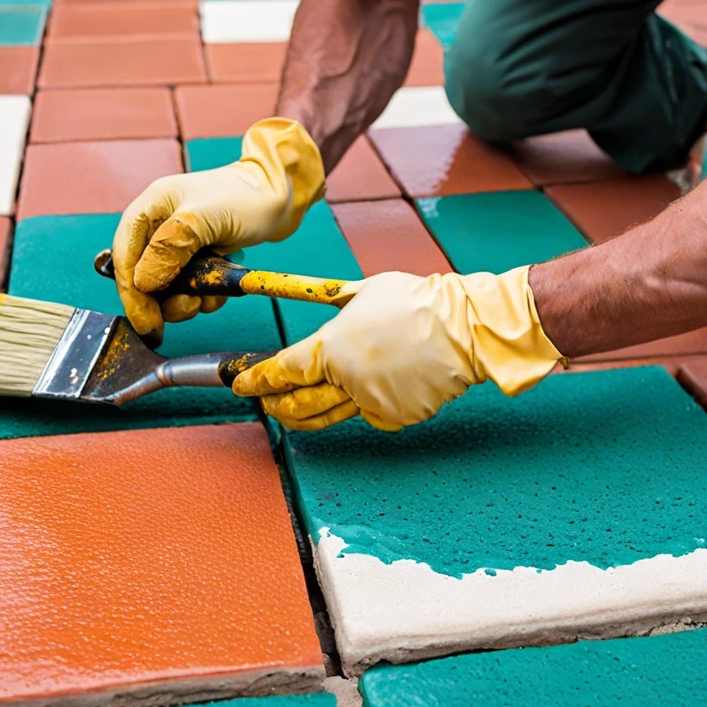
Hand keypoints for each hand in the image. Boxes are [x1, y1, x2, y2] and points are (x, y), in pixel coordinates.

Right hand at [112, 118, 323, 342]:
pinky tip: (220, 290)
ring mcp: (177, 246)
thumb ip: (171, 247)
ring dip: (186, 301)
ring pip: (166, 289)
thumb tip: (142, 283)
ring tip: (207, 297)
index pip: (124, 259)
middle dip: (164, 301)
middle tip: (189, 308)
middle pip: (142, 279)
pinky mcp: (196, 258)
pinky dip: (203, 296)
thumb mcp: (205, 217)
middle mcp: (157, 229)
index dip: (132, 295)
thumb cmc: (244, 196)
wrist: (279, 194)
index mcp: (148, 211)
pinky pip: (189, 289)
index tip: (148, 324)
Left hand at [232, 267, 565, 430]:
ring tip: (291, 411)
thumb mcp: (362, 291)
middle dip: (274, 405)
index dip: (257, 380)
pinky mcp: (396, 416)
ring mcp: (372, 403)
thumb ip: (328, 300)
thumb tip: (298, 290)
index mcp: (332, 348)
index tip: (242, 383)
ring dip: (304, 416)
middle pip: (298, 404)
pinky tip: (361, 393)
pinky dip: (359, 405)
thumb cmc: (415, 302)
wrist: (464, 329)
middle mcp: (347, 381)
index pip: (282, 371)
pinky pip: (368, 414)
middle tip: (263, 402)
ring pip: (329, 416)